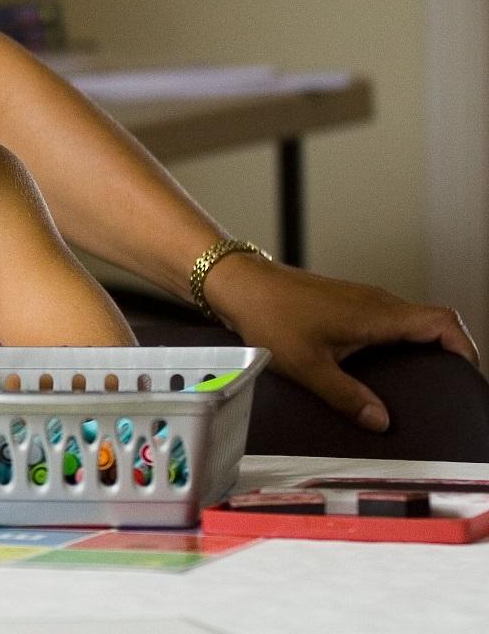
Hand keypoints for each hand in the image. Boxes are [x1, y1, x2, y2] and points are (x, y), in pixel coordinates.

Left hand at [208, 252, 478, 430]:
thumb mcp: (307, 366)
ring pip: (408, 323)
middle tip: (443, 388)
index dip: (464, 347)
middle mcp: (377, 303)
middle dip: (445, 355)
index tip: (466, 375)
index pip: (443, 322)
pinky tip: (378, 369)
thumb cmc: (270, 317)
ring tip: (416, 384)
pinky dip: (395, 343)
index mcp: (379, 314)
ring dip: (419, 349)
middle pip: (431, 325)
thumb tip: (381, 421)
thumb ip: (346, 396)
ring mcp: (362, 300)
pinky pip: (386, 322)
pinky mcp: (346, 303)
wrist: (239, 284)